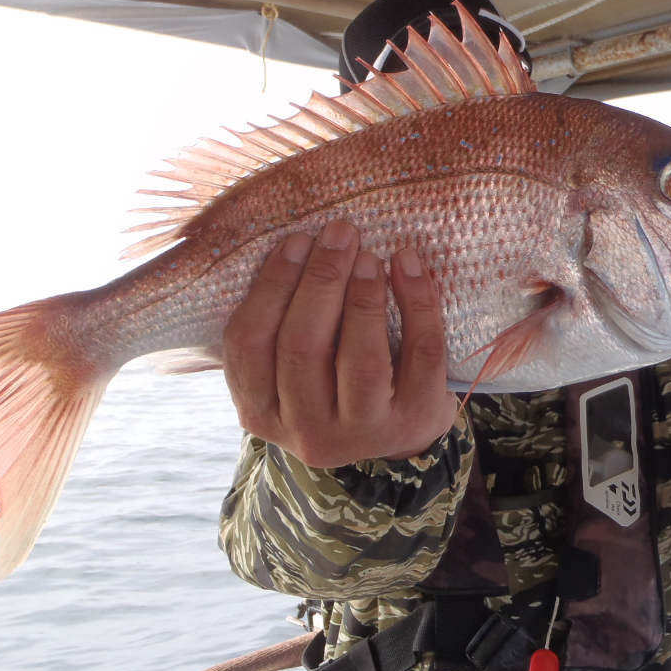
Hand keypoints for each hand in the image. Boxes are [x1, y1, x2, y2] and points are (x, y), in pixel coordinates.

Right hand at [222, 220, 456, 466]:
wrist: (398, 436)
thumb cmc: (334, 383)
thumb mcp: (290, 371)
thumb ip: (280, 325)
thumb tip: (294, 245)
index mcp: (261, 412)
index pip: (249, 345)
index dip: (271, 286)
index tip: (296, 241)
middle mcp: (307, 432)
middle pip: (302, 349)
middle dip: (320, 280)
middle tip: (339, 234)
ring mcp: (364, 432)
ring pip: (361, 361)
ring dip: (364, 297)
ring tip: (370, 256)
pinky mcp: (416, 419)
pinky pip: (421, 356)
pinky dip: (418, 304)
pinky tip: (408, 267)